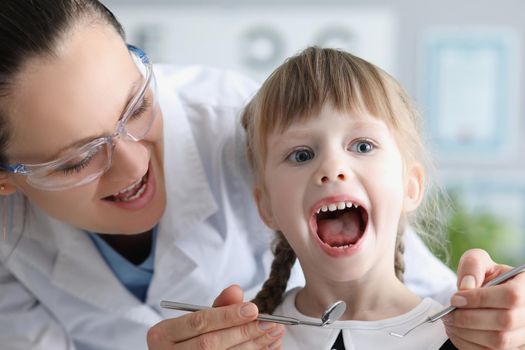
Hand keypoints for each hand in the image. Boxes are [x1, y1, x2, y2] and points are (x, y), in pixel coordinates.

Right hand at [147, 285, 283, 348]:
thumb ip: (218, 306)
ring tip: (275, 333)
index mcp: (162, 335)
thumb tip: (236, 290)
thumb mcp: (196, 320)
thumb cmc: (187, 339)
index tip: (254, 309)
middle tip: (271, 322)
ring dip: (254, 347)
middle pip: (211, 344)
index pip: (198, 322)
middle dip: (244, 332)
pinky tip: (269, 347)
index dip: (227, 316)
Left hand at [443, 249, 524, 348]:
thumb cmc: (484, 276)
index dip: (480, 299)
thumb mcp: (479, 261)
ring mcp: (524, 334)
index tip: (455, 298)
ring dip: (467, 333)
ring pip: (498, 341)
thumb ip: (472, 266)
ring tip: (450, 321)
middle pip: (505, 322)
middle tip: (447, 313)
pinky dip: (468, 344)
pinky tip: (456, 332)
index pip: (511, 296)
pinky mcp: (513, 348)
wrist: (486, 295)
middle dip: (468, 318)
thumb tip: (467, 286)